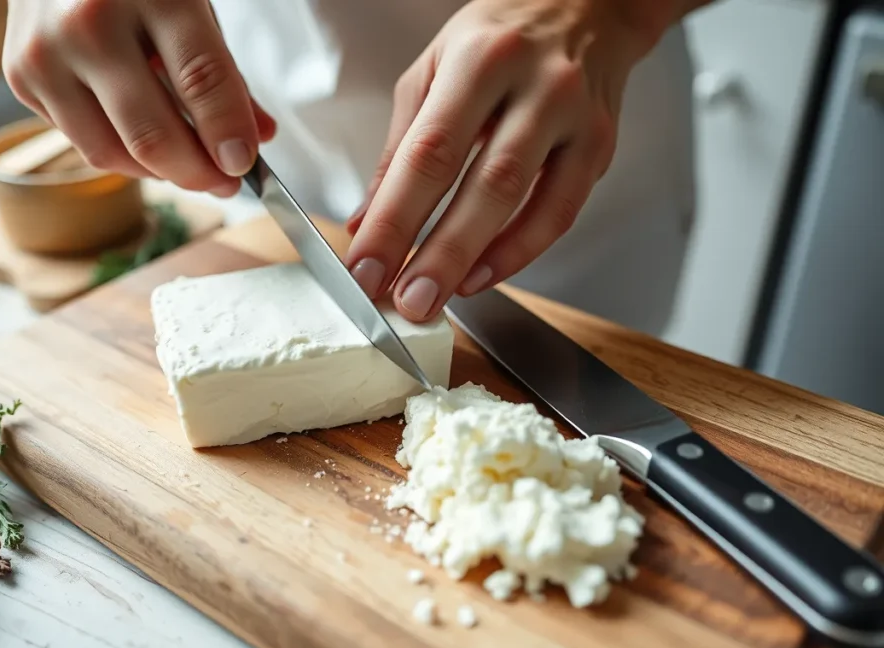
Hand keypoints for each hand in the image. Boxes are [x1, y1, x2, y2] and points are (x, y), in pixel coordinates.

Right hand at [2, 0, 275, 195]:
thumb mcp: (191, 6)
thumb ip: (223, 73)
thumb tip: (257, 137)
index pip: (201, 81)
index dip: (228, 134)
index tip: (245, 165)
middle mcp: (90, 23)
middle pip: (152, 134)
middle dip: (197, 173)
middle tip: (224, 183)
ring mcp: (47, 52)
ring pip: (113, 153)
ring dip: (160, 173)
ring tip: (188, 164)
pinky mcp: (20, 76)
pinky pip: (83, 142)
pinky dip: (122, 152)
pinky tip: (141, 133)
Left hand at [344, 0, 690, 320]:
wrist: (587, 6)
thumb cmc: (499, 37)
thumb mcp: (433, 71)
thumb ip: (401, 149)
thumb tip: (366, 222)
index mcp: (479, 61)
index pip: (428, 153)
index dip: (394, 219)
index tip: (365, 267)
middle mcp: (534, 86)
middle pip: (483, 184)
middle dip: (439, 253)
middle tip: (406, 301)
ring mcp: (573, 117)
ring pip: (527, 201)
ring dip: (478, 260)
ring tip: (440, 298)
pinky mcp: (598, 146)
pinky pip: (561, 211)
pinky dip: (520, 250)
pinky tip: (484, 275)